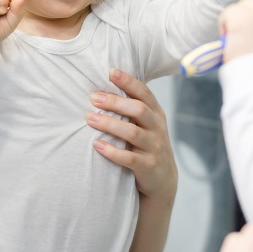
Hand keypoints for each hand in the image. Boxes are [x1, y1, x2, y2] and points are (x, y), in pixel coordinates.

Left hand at [87, 69, 175, 201]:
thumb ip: (132, 108)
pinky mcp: (148, 166)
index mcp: (156, 114)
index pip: (144, 93)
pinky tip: (97, 145)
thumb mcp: (146, 125)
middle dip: (115, 102)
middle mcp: (157, 128)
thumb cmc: (147, 145)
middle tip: (93, 98)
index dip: (129, 81)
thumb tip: (103, 87)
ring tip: (90, 118)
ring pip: (132, 133)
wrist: (162, 180)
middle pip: (138, 110)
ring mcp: (154, 148)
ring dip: (110, 124)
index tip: (111, 72)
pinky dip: (112, 151)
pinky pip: (129, 158)